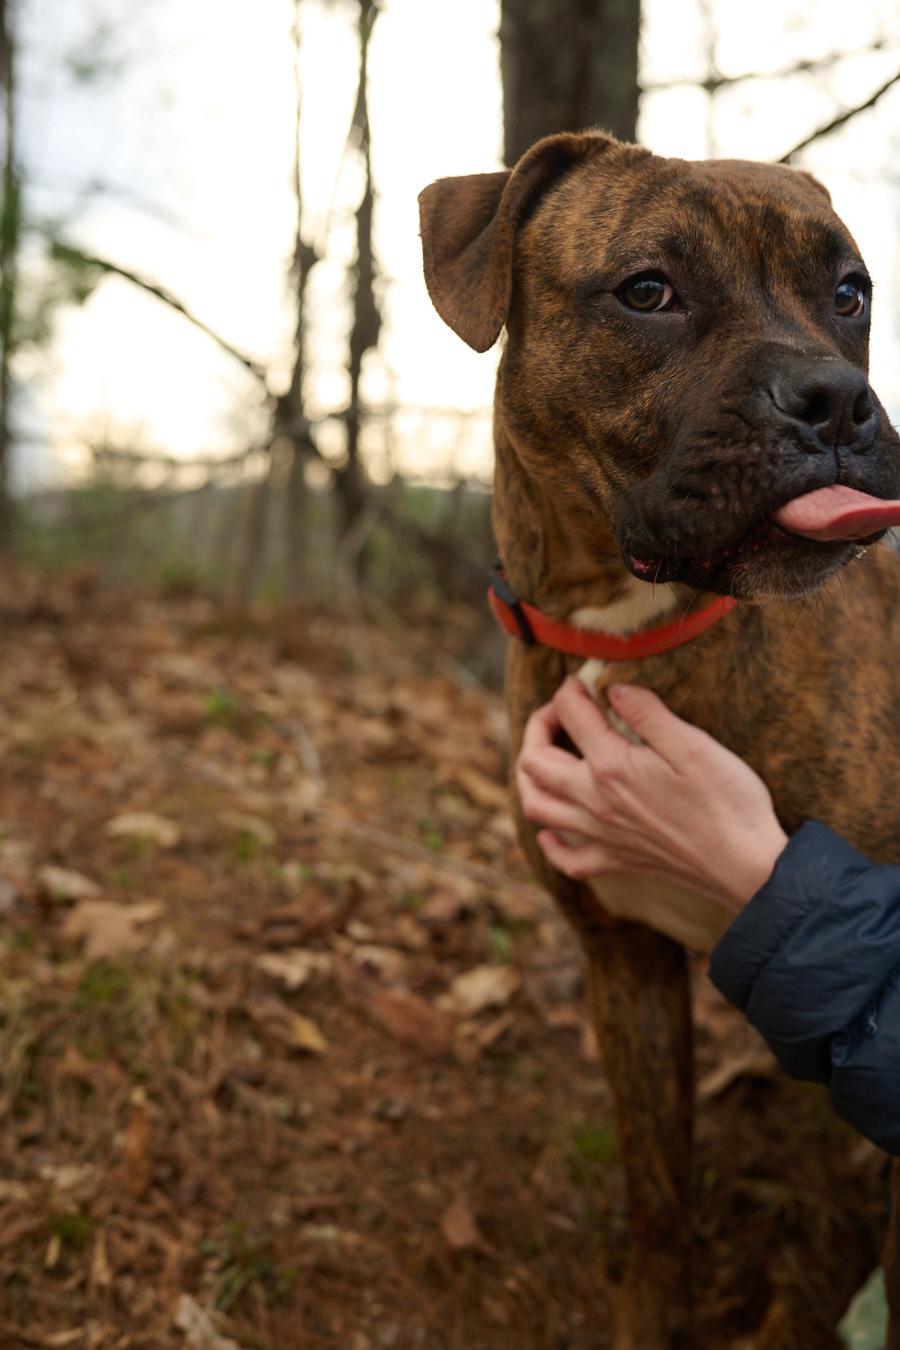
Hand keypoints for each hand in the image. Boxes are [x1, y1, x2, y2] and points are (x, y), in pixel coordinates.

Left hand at [516, 678, 787, 914]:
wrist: (746, 866)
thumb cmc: (727, 801)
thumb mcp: (692, 744)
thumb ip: (646, 712)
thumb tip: (612, 687)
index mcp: (610, 767)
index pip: (570, 714)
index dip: (572, 688)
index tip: (587, 680)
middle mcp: (594, 802)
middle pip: (533, 763)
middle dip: (538, 728)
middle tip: (561, 713)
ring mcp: (601, 835)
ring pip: (536, 808)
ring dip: (530, 778)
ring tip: (546, 758)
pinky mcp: (616, 861)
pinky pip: (566, 858)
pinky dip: (550, 842)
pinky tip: (556, 827)